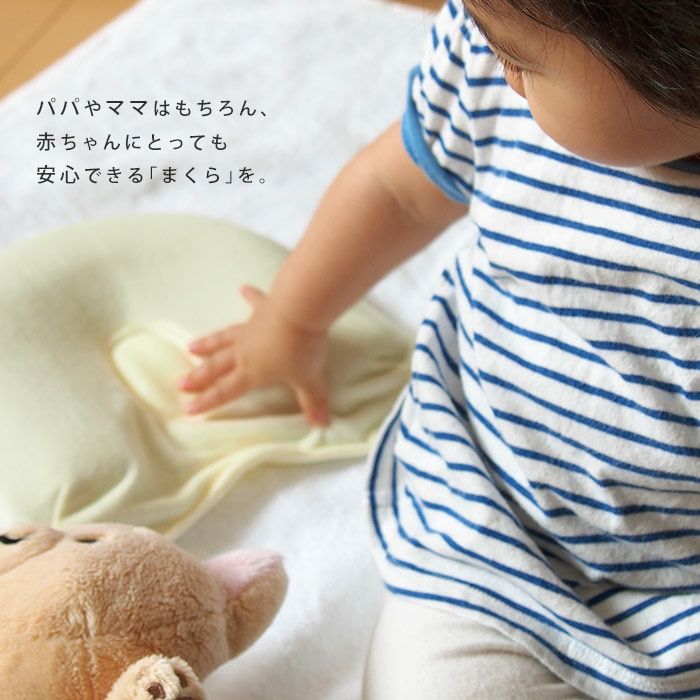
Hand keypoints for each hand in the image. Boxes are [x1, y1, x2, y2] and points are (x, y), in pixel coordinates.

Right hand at [178, 285, 329, 425]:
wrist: (300, 312)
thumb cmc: (301, 350)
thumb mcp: (309, 380)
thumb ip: (312, 402)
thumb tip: (321, 424)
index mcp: (252, 371)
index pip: (226, 391)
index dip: (208, 401)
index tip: (189, 408)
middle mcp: (244, 351)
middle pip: (217, 366)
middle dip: (198, 376)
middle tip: (181, 382)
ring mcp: (251, 329)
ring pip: (224, 338)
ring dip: (208, 343)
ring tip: (191, 346)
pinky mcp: (263, 309)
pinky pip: (254, 301)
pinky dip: (249, 295)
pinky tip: (243, 288)